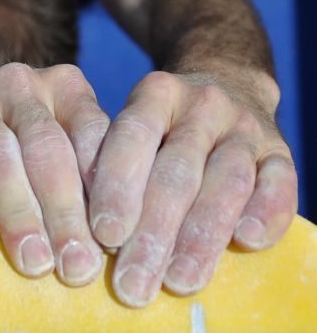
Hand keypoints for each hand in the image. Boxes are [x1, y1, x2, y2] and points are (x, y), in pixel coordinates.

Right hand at [0, 63, 110, 285]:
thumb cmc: (28, 150)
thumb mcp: (67, 148)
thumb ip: (93, 179)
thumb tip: (125, 246)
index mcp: (65, 85)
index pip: (93, 133)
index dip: (107, 189)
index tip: (115, 243)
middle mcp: (19, 83)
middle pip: (46, 147)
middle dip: (65, 212)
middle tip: (77, 269)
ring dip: (19, 212)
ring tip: (35, 262)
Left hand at [88, 70, 297, 306]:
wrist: (228, 84)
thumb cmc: (162, 126)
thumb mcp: (133, 125)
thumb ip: (110, 163)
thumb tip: (84, 228)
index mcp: (156, 94)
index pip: (133, 137)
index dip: (118, 187)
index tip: (105, 236)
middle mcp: (202, 105)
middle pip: (178, 172)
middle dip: (153, 232)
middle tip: (133, 282)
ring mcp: (246, 127)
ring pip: (227, 183)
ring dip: (202, 237)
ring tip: (178, 281)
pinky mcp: (282, 151)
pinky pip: (281, 184)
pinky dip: (267, 214)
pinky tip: (247, 243)